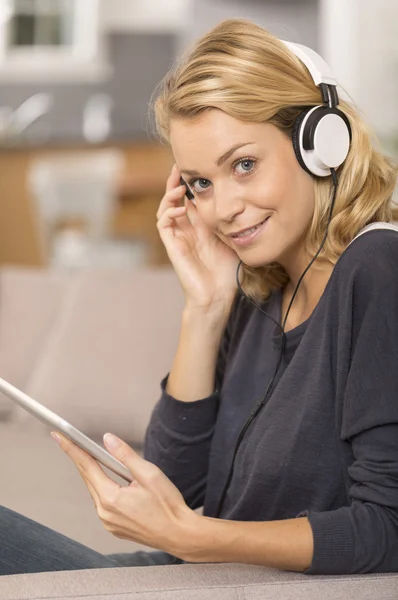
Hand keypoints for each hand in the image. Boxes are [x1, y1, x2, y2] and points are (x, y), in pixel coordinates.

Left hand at [51, 431, 199, 557]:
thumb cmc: (168, 505)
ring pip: (96, 491)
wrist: (179, 534)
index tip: (60, 436)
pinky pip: (103, 503)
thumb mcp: (149, 474)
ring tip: (92, 457)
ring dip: (94, 473)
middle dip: (80, 458)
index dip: (72, 449)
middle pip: (88, 478)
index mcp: (111, 498)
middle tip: (69, 440)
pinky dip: (103, 488)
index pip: (87, 466)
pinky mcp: (115, 527)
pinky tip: (110, 480)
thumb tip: (108, 440)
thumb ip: (126, 456)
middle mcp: (105, 513)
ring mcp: (109, 522)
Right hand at [157, 164, 239, 310]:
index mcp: (202, 228)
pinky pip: (163, 224)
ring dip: (169, 195)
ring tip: (178, 184)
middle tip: (180, 166)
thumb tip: (243, 203)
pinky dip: (169, 212)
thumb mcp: (235, 240)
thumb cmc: (228, 274)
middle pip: (175, 200)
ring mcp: (179, 238)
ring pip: (166, 209)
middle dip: (176, 182)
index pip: (192, 200)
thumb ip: (234, 222)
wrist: (217, 296)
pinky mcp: (173, 246)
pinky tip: (181, 208)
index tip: (199, 167)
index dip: (192, 184)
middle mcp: (188, 230)